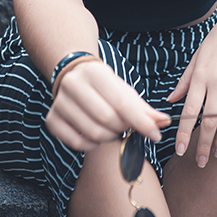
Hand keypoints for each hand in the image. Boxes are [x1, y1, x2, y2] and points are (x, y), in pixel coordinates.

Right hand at [45, 57, 169, 152]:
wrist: (74, 77)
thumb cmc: (104, 87)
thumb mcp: (125, 91)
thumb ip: (144, 108)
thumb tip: (164, 122)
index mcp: (94, 72)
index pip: (122, 103)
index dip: (142, 123)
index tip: (156, 135)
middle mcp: (73, 84)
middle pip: (107, 120)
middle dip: (123, 129)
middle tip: (126, 127)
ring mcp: (59, 102)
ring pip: (93, 133)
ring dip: (109, 137)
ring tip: (111, 129)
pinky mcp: (52, 119)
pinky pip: (77, 143)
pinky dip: (92, 144)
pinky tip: (96, 135)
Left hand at [167, 5, 216, 166]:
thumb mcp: (196, 59)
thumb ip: (184, 82)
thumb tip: (170, 101)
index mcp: (200, 78)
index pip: (189, 112)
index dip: (184, 133)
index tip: (180, 151)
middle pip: (209, 121)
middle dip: (202, 145)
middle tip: (200, 162)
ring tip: (216, 154)